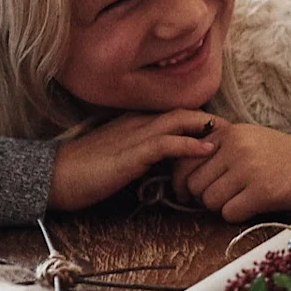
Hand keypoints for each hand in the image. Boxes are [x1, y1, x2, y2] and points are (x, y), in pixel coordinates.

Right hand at [50, 110, 219, 210]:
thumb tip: (169, 167)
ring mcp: (133, 136)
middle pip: (182, 112)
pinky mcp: (130, 154)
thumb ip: (145, 158)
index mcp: (135, 124)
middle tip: (236, 130)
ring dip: (206, 127)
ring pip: (177, 122)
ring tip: (230, 135)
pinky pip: (165, 144)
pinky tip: (206, 150)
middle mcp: (137, 123)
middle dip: (211, 119)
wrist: (53, 177)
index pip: (174, 114)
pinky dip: (188, 145)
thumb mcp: (121, 161)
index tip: (222, 129)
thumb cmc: (84, 172)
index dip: (200, 120)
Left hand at [176, 122, 290, 222]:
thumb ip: (217, 148)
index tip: (189, 192)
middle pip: (195, 184)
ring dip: (221, 207)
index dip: (183, 181)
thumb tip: (182, 173)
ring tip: (241, 199)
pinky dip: (237, 215)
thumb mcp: (247, 139)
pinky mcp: (262, 191)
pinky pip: (229, 213)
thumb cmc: (281, 156)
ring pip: (210, 201)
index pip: (185, 161)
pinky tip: (252, 206)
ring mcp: (248, 169)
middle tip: (222, 198)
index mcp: (229, 133)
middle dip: (204, 197)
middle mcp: (235, 148)